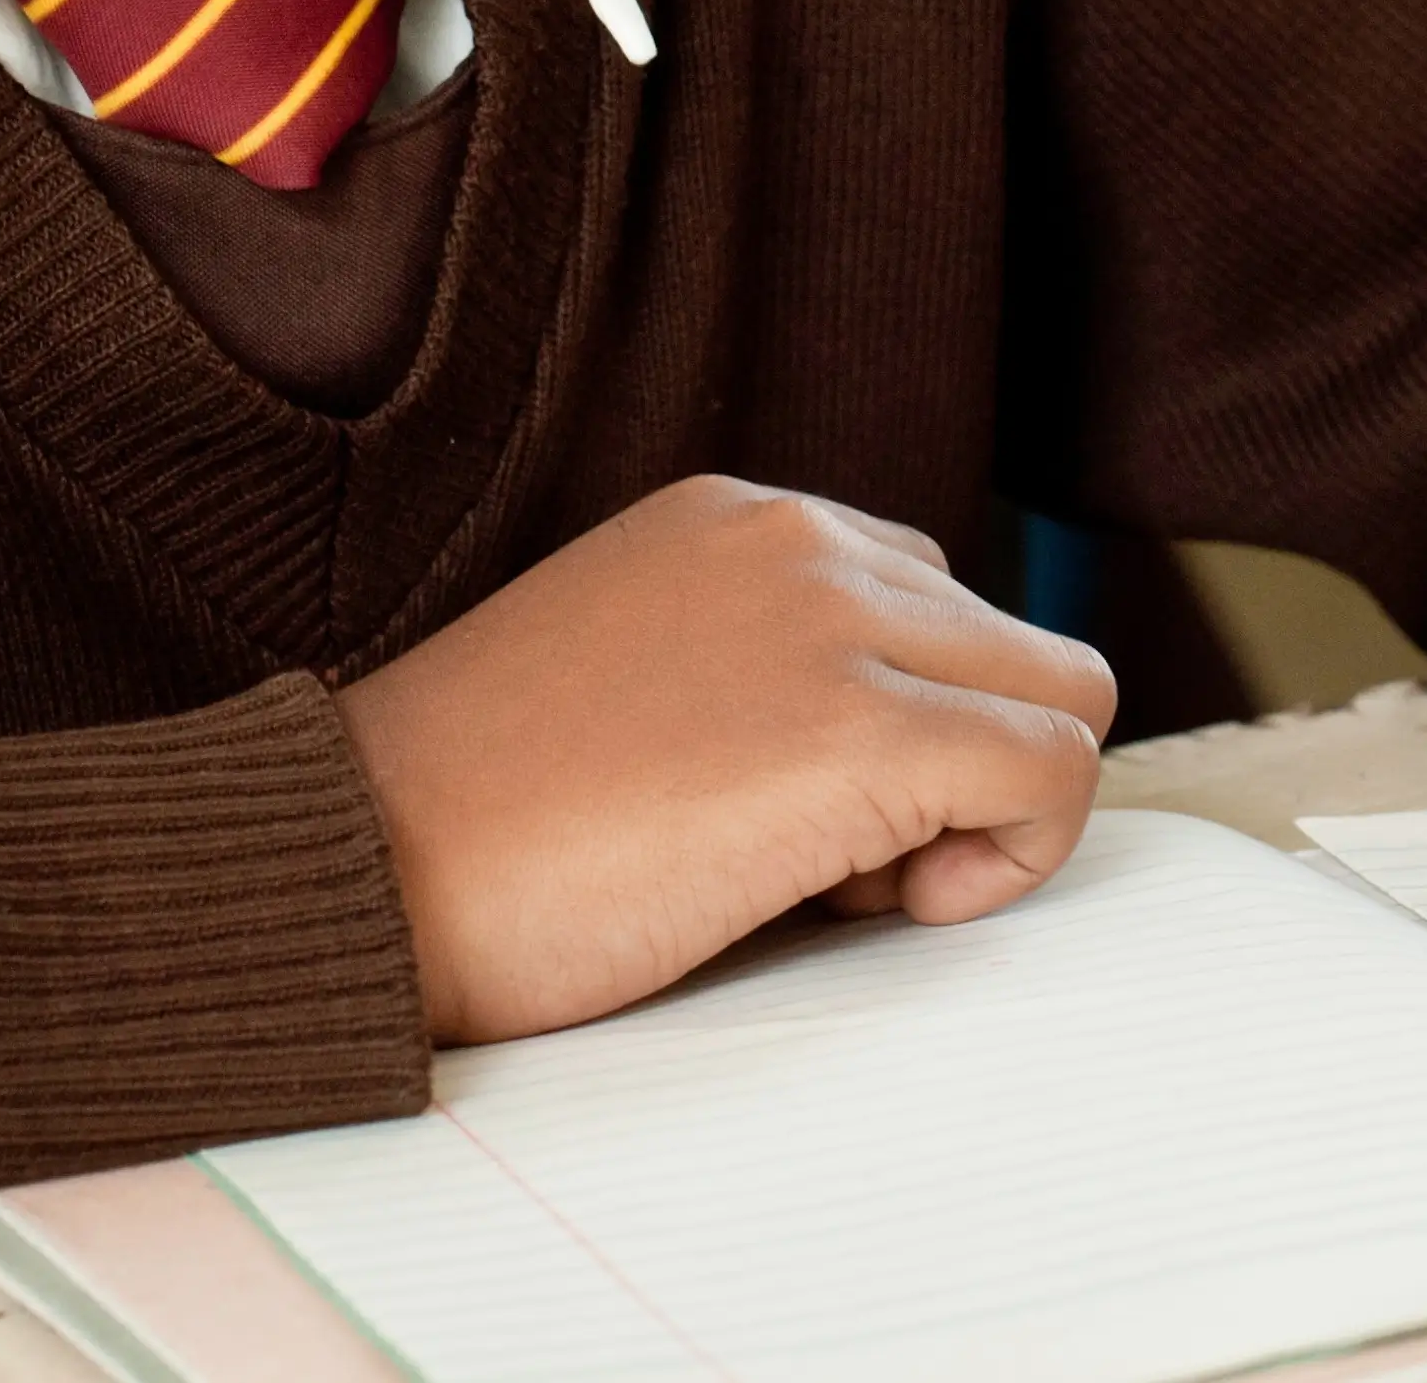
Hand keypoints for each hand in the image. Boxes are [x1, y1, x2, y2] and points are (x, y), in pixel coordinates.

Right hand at [335, 475, 1117, 1043]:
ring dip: (988, 811)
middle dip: (958, 769)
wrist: (362, 867)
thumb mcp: (631, 682)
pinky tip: (883, 905)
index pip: (928, 602)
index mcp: (739, 521)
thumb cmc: (470, 824)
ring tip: (840, 884)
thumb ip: (757, 672)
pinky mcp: (861, 734)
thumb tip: (896, 765)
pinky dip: (1011, 857)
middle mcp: (802, 541)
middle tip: (828, 869)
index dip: (896, 726)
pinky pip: (1056, 771)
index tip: (791, 813)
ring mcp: (836, 626)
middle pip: (1013, 646)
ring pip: (1064, 698)